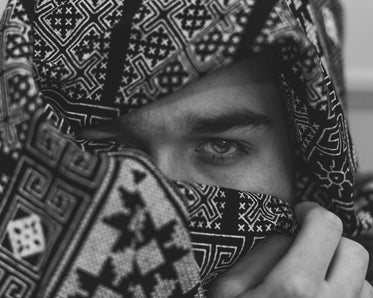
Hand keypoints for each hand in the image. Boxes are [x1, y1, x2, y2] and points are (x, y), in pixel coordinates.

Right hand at [208, 202, 371, 297]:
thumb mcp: (228, 289)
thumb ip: (262, 253)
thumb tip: (291, 232)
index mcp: (295, 287)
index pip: (326, 226)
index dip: (312, 212)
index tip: (299, 215)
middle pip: (354, 250)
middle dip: (330, 240)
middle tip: (306, 245)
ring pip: (365, 280)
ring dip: (341, 271)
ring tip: (313, 280)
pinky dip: (348, 295)